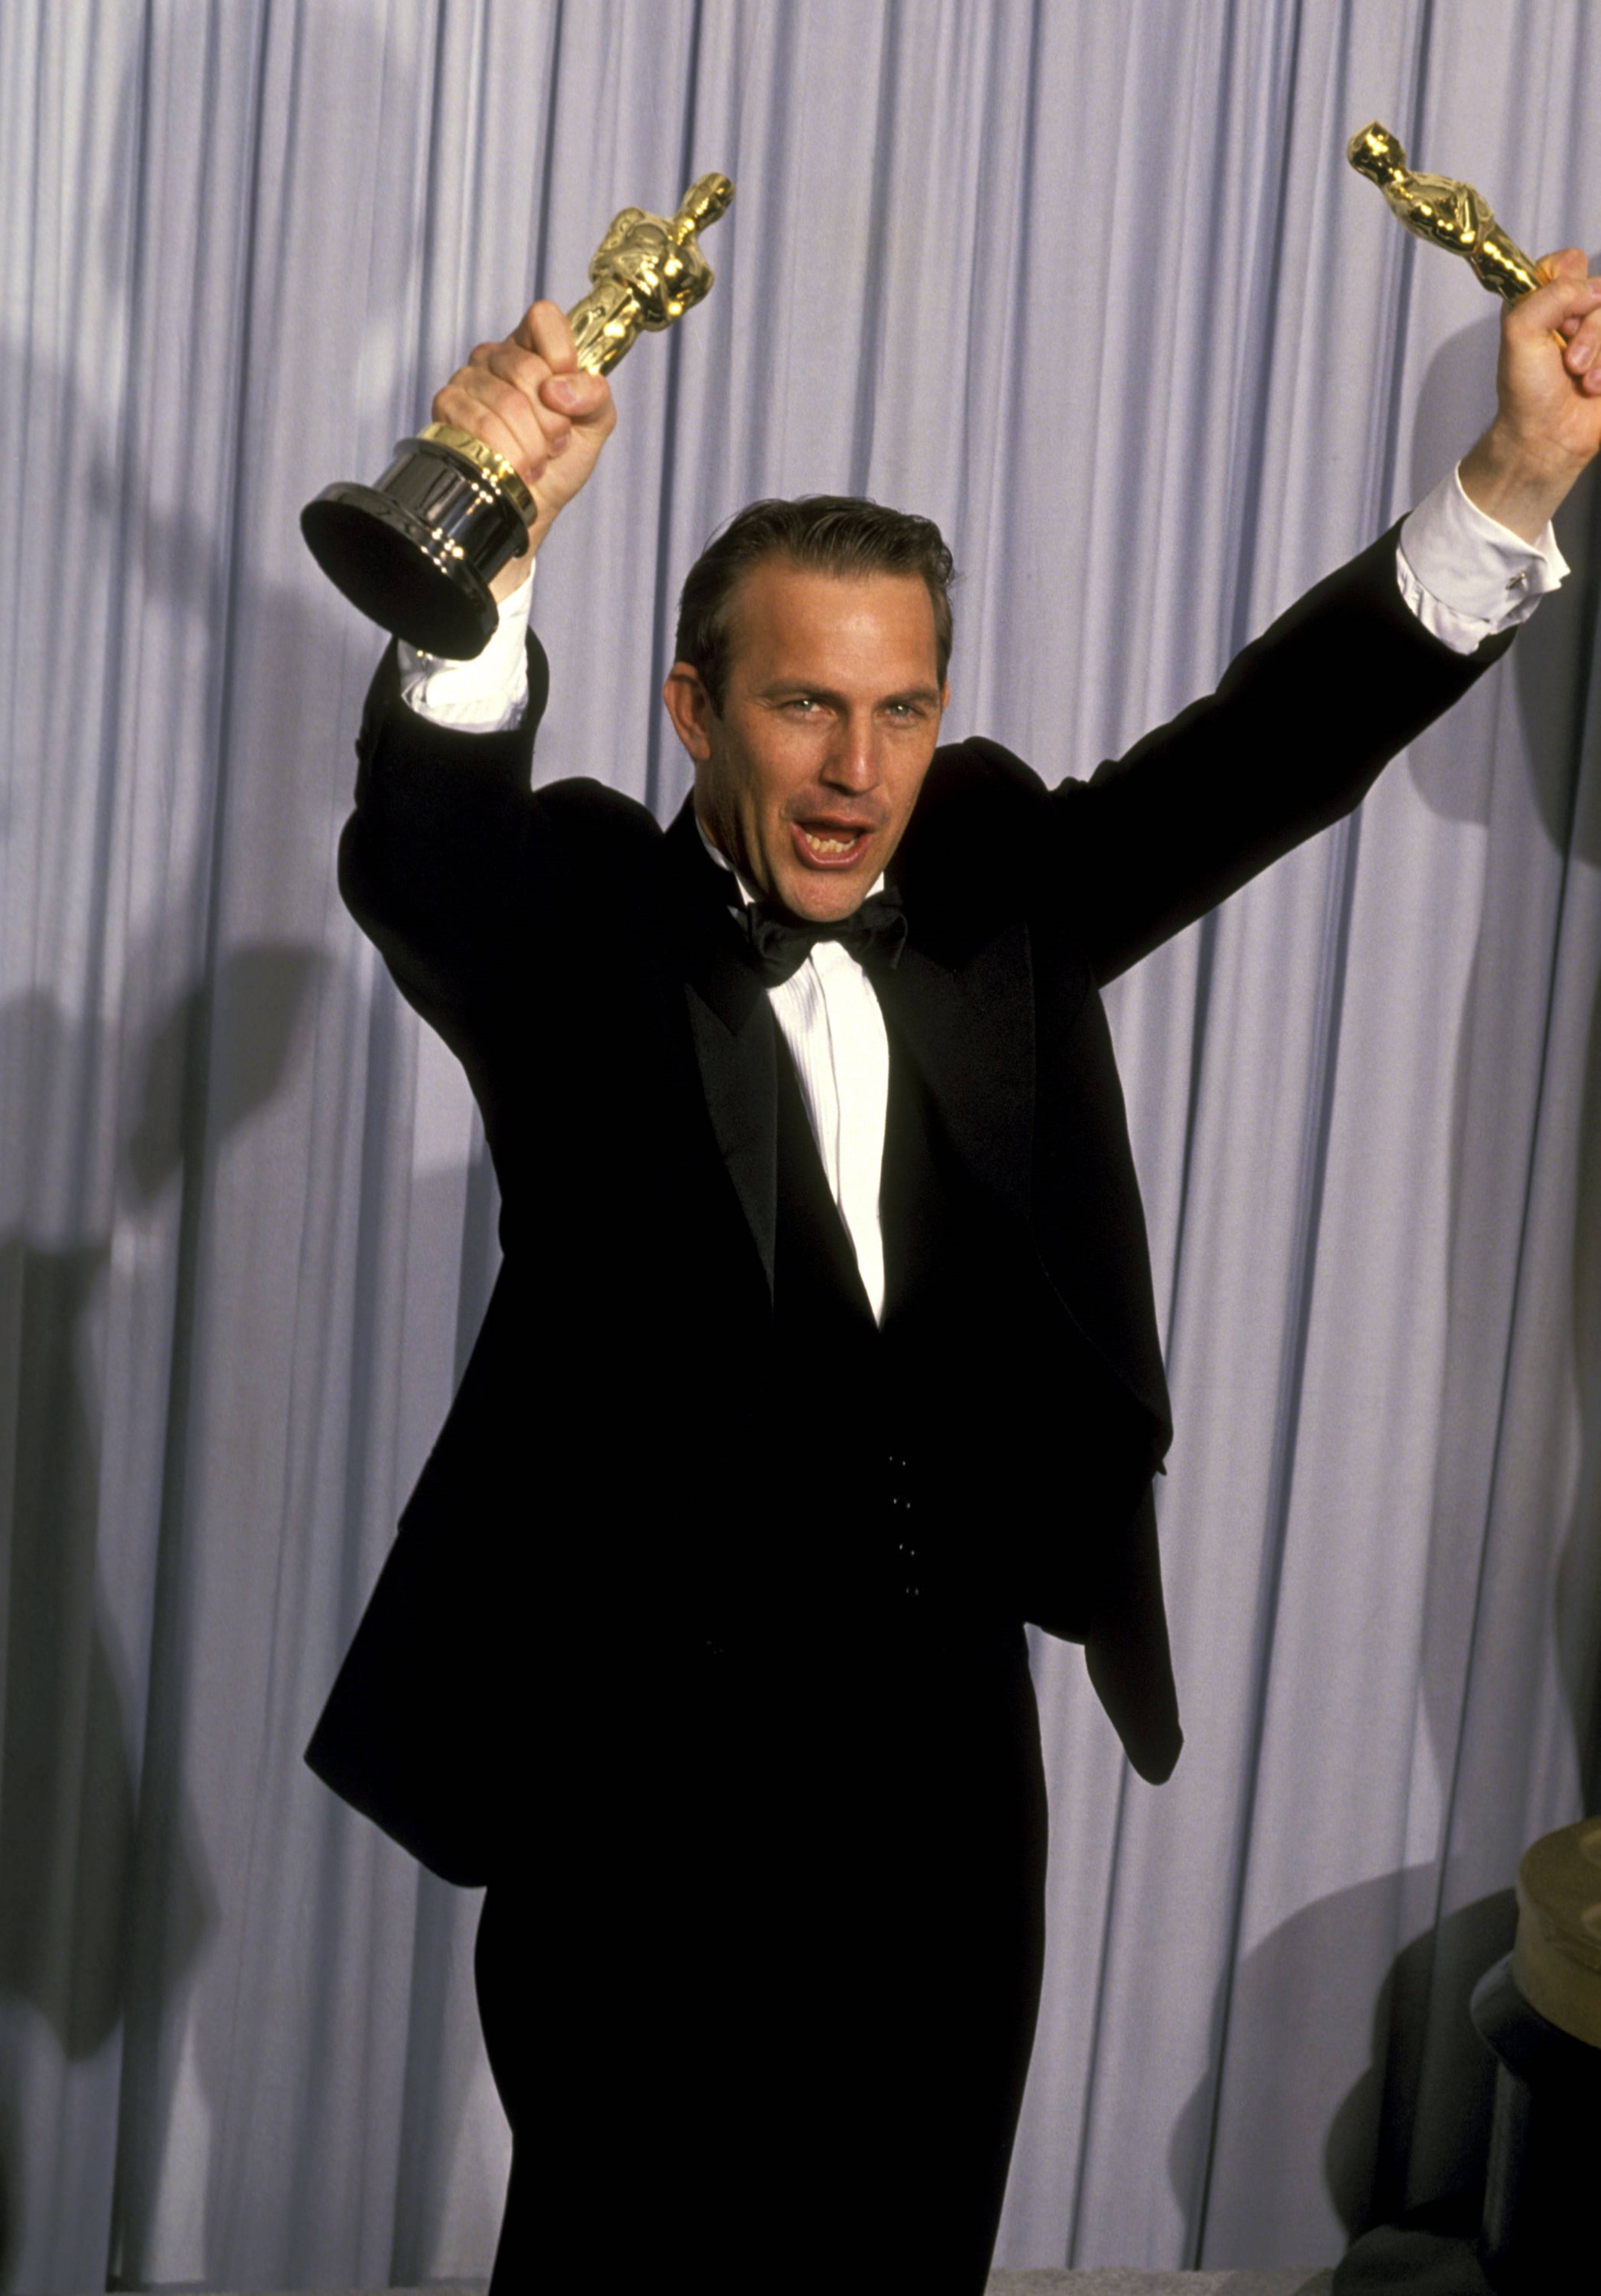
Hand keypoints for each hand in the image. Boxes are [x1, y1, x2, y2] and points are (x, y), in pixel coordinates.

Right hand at [431, 300, 616, 590]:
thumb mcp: (595, 423)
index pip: (543, 318)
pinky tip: (512, 465)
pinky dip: (507, 453)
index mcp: (533, 347)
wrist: (533, 504)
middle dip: (551, 419)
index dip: (561, 357)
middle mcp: (497, 357)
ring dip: (531, 444)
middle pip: (527, 368)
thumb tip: (561, 388)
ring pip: (506, 402)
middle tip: (554, 442)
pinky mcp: (447, 407)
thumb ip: (595, 394)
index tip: (565, 396)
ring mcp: (468, 379)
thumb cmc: (561, 460)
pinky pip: (481, 424)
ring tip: (536, 460)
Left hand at [1460, 248, 1600, 539]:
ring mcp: (1599, 335)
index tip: (1558, 316)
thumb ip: (1551, 295)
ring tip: (1584, 381)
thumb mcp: (1520, 333)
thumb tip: (1594, 288)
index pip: (1569, 262)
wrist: (1545, 439)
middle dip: (1590, 329)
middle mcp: (1574, 313)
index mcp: (1543, 301)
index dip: (1569, 282)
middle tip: (1569, 362)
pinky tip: (1596, 389)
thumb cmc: (1526, 392)